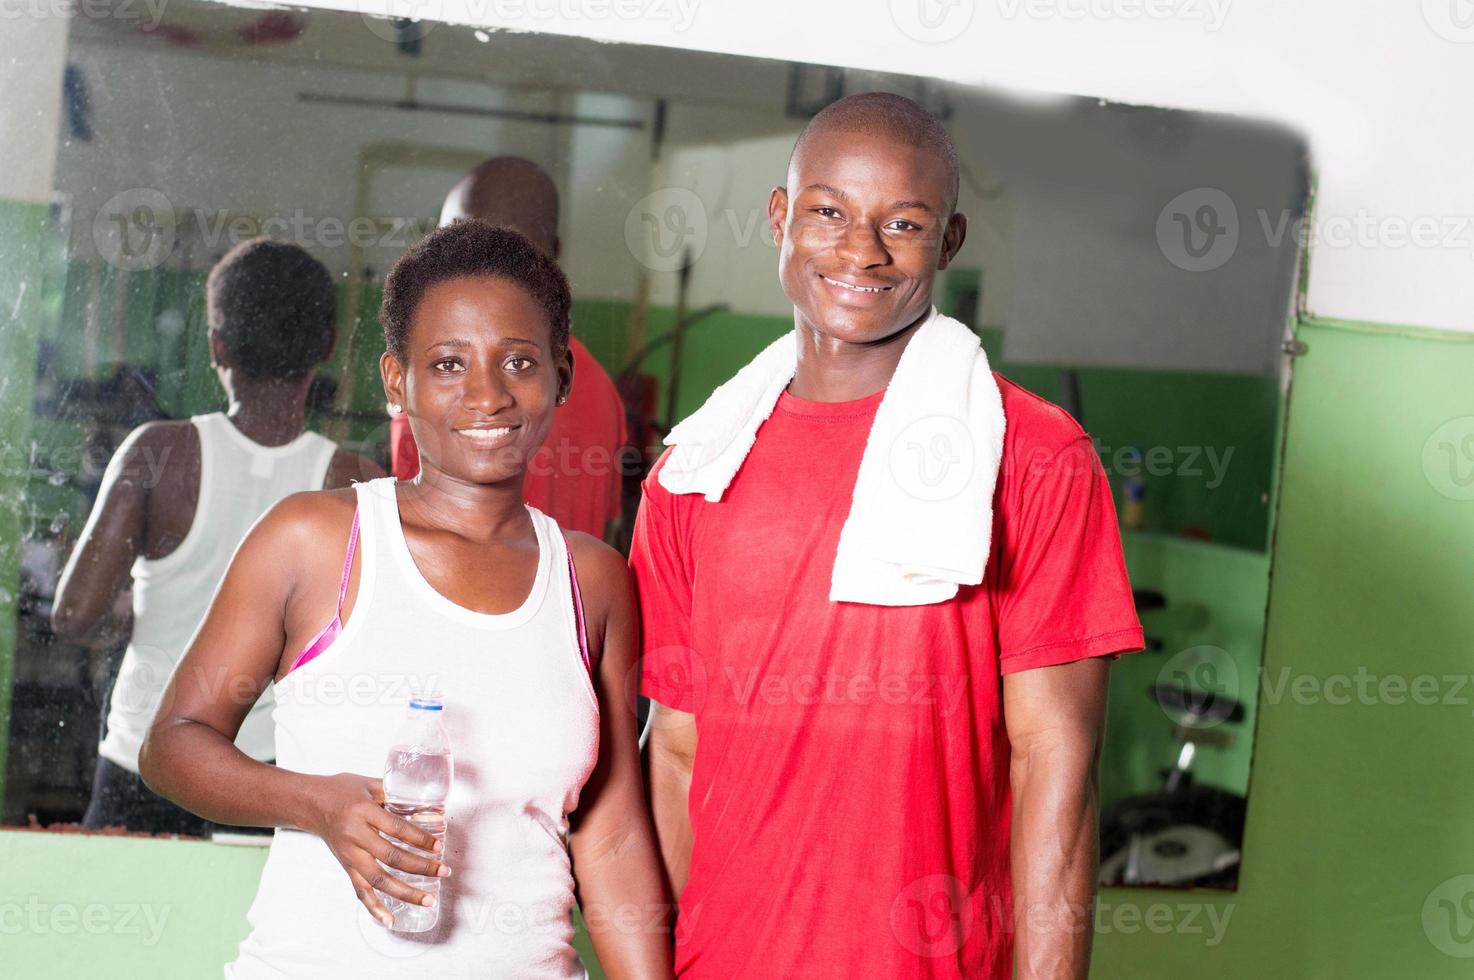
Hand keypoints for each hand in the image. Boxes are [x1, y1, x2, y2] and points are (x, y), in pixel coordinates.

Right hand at [301, 772, 449, 926]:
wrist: (311, 804)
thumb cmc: (342, 790)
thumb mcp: (369, 784)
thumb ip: (397, 794)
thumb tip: (429, 807)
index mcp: (364, 812)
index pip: (397, 829)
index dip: (420, 839)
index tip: (438, 847)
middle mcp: (356, 836)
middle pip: (391, 857)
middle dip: (421, 867)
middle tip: (444, 871)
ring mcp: (350, 855)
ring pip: (378, 880)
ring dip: (405, 892)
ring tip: (427, 900)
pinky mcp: (346, 867)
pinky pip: (360, 891)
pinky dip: (374, 908)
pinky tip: (389, 920)